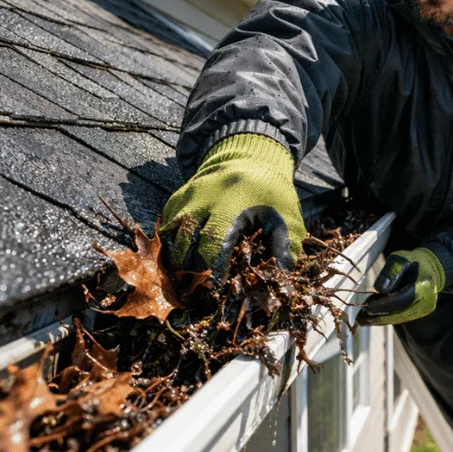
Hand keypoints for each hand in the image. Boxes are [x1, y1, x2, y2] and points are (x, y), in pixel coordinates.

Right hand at [160, 133, 305, 277]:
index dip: (212, 272)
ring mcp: (187, 197)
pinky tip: (184, 261)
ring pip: (170, 237)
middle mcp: (203, 200)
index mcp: (233, 205)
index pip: (213, 244)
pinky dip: (171, 246)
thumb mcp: (287, 218)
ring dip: (177, 262)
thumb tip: (281, 278)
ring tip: (189, 281)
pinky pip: (166, 228)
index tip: (216, 291)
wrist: (250, 159)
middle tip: (199, 293)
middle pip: (185, 244)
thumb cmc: (272, 195)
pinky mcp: (178, 197)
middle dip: (190, 272)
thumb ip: (286, 248)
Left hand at [356, 248, 445, 325]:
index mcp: (423, 285)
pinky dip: (387, 317)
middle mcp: (427, 301)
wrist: (431, 268)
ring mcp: (425, 309)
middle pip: (399, 313)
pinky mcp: (421, 313)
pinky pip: (402, 317)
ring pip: (399, 318)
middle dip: (378, 317)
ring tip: (363, 319)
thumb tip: (379, 289)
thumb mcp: (400, 259)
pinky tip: (375, 316)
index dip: (382, 305)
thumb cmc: (413, 261)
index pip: (400, 300)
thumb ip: (390, 272)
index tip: (366, 308)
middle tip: (360, 319)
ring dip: (380, 319)